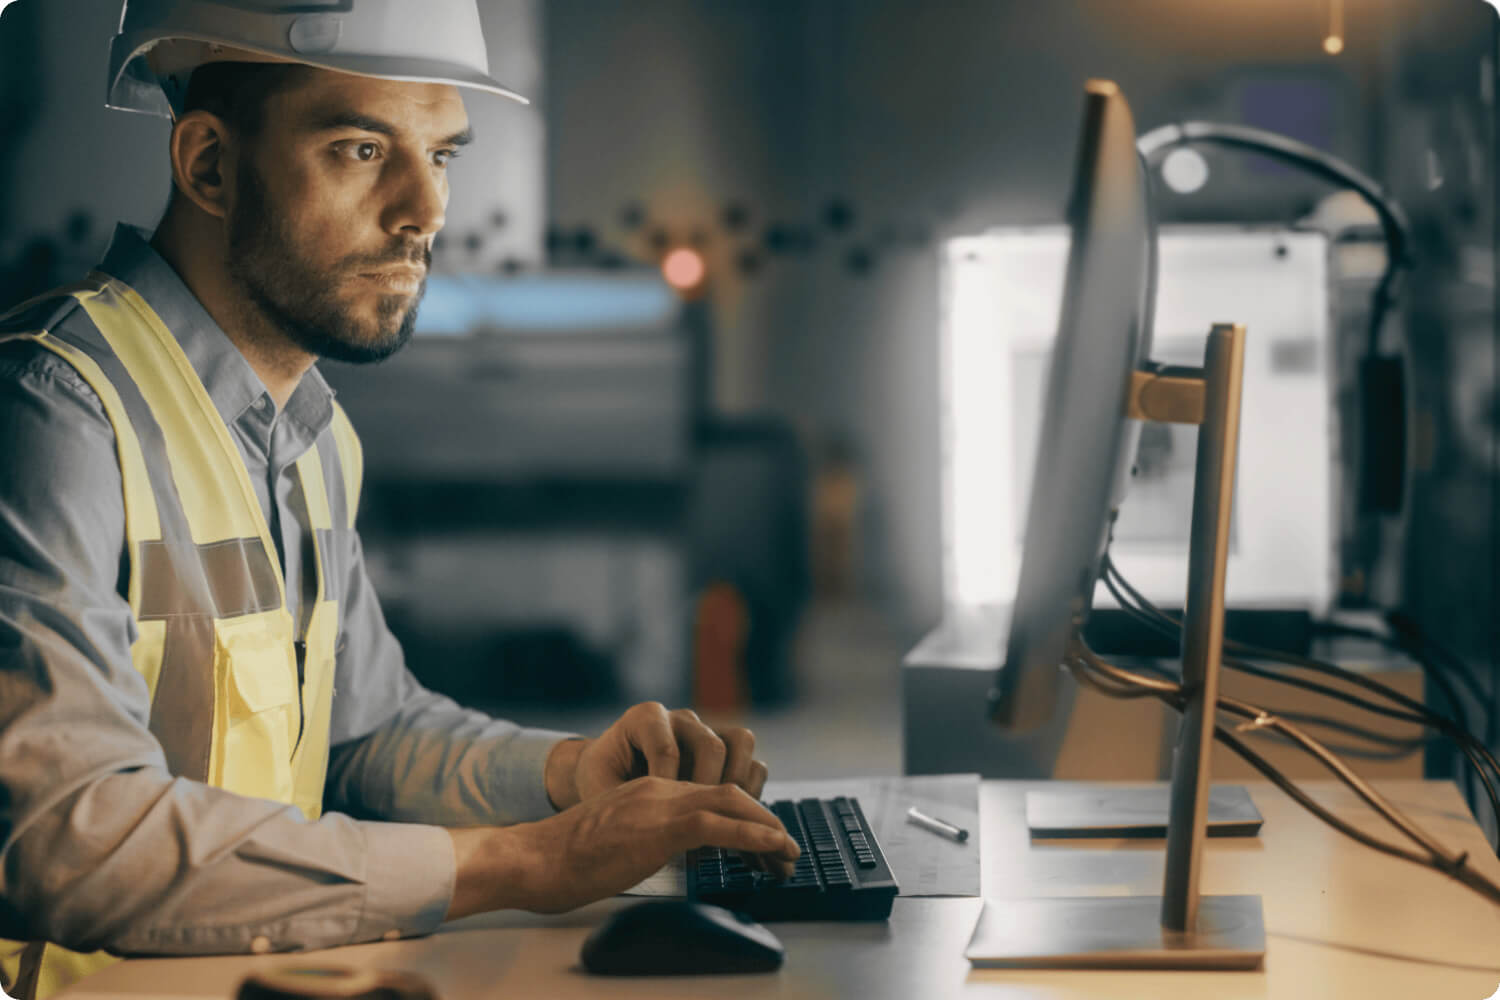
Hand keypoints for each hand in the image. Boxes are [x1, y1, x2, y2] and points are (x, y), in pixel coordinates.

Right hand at [446, 777, 800, 918]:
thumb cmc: (565, 860)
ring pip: (729, 803)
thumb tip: (672, 859)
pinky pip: (716, 825)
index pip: (709, 795)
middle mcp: (659, 789)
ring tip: (787, 855)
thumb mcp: (616, 840)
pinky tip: (771, 848)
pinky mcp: (657, 826)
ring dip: (766, 829)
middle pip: (728, 794)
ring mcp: (658, 804)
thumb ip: (646, 839)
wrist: (534, 858)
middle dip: (763, 822)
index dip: (743, 817)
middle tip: (786, 852)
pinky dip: (751, 835)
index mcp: (650, 791)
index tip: (763, 845)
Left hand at [553, 702, 769, 806]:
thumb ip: (620, 800)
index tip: (662, 816)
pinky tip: (730, 816)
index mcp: (645, 718)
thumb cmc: (601, 781)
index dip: (667, 786)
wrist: (607, 773)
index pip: (666, 748)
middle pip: (710, 744)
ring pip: (740, 742)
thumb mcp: (599, 787)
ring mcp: (706, 731)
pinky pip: (752, 761)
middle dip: (705, 789)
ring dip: (736, 783)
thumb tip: (644, 827)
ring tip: (719, 815)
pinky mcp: (726, 750)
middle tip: (694, 820)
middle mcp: (680, 718)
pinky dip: (750, 789)